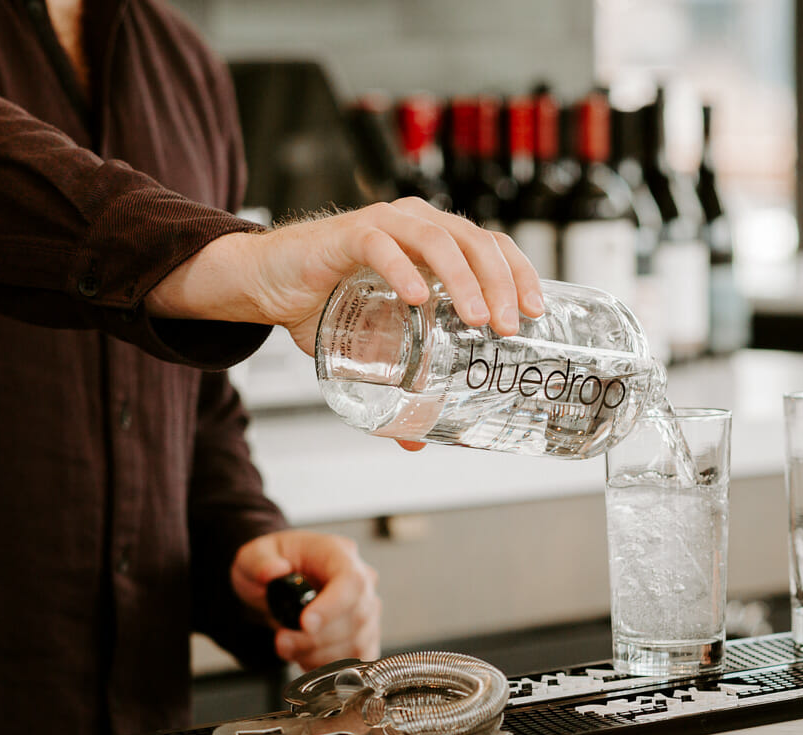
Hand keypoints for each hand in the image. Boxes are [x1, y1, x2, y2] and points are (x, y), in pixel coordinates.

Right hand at [147, 198, 545, 352]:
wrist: (266, 283)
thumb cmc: (324, 302)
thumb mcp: (370, 350)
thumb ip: (396, 386)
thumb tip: (417, 443)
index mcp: (434, 240)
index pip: (493, 246)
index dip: (521, 274)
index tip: (536, 314)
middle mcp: (416, 223)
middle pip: (476, 242)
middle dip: (500, 284)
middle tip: (508, 326)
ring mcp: (384, 224)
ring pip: (438, 240)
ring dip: (463, 279)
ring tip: (474, 318)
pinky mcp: (346, 235)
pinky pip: (380, 245)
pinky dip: (402, 270)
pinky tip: (419, 299)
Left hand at [230, 529, 380, 668]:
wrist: (276, 587)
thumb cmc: (273, 565)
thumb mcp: (253, 555)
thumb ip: (258, 561)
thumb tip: (274, 570)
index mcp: (338, 553)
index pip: (351, 580)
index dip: (332, 606)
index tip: (305, 624)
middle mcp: (361, 579)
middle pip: (356, 616)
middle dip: (315, 638)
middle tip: (282, 640)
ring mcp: (367, 610)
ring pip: (355, 642)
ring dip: (317, 654)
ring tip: (289, 646)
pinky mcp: (366, 636)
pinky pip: (355, 659)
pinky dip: (327, 665)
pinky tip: (306, 655)